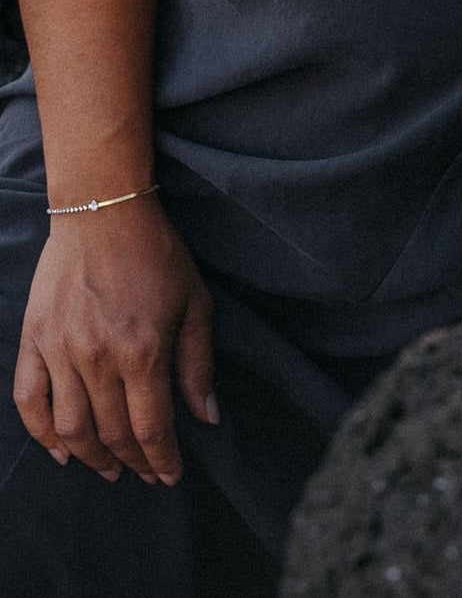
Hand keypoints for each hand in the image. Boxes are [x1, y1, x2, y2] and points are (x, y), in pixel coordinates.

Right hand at [13, 197, 217, 484]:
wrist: (104, 211)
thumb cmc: (157, 253)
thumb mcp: (195, 301)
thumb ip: (197, 362)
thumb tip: (206, 417)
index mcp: (143, 350)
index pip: (152, 428)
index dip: (162, 460)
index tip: (171, 475)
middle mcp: (98, 358)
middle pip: (112, 433)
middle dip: (132, 462)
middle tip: (144, 472)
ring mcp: (60, 350)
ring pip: (71, 428)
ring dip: (91, 458)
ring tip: (109, 469)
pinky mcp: (34, 340)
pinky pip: (29, 401)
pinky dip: (42, 434)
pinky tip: (61, 450)